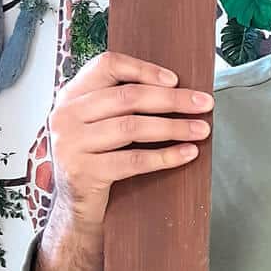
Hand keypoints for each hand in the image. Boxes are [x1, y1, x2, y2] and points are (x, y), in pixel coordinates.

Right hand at [48, 51, 214, 226]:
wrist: (73, 204)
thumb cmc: (97, 156)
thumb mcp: (101, 123)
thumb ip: (124, 103)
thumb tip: (180, 91)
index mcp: (72, 95)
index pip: (107, 65)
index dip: (143, 69)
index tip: (175, 79)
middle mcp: (67, 115)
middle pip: (127, 97)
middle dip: (172, 100)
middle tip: (204, 104)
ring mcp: (71, 144)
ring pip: (131, 127)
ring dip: (174, 127)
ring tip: (201, 130)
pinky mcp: (82, 172)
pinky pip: (132, 160)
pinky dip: (165, 156)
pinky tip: (187, 153)